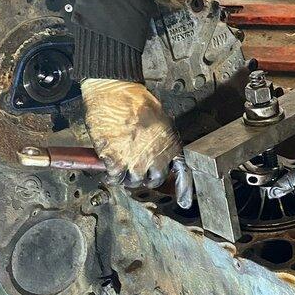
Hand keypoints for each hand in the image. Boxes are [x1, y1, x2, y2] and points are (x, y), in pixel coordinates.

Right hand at [80, 79, 190, 204]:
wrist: (117, 92)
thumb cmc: (138, 101)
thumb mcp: (162, 121)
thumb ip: (163, 142)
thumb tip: (159, 154)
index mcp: (171, 145)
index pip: (183, 174)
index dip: (184, 190)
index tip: (185, 202)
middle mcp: (156, 158)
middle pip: (154, 181)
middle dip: (146, 177)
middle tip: (138, 167)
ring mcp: (136, 162)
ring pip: (133, 182)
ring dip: (128, 177)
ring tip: (123, 163)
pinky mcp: (115, 162)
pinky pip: (115, 178)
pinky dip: (112, 175)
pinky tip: (110, 167)